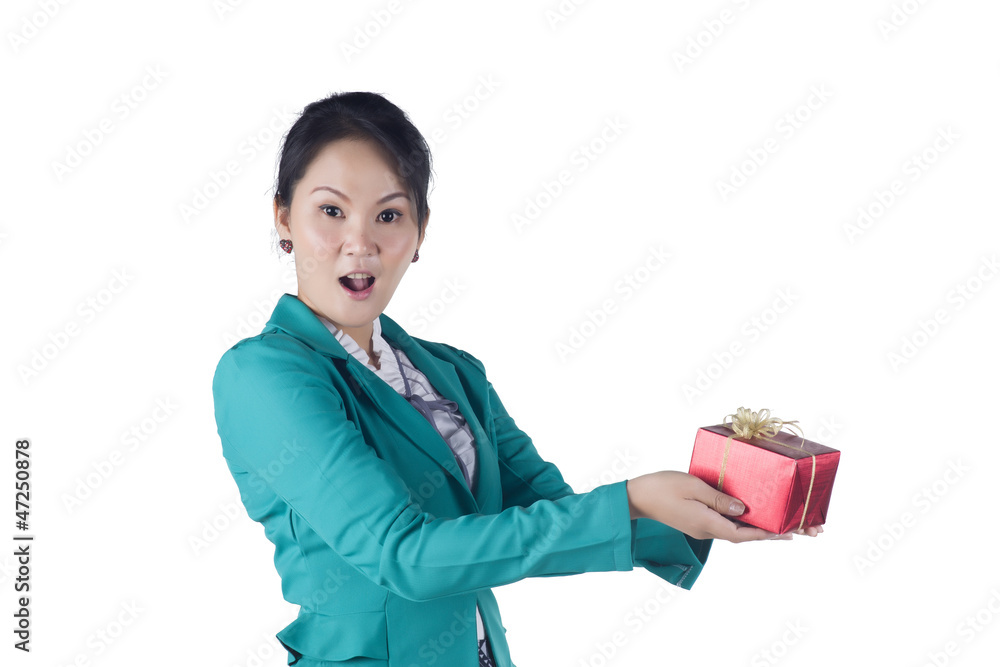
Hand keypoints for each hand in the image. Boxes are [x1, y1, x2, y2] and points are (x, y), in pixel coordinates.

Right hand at [626, 471, 823, 542]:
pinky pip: (726, 523)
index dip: (767, 534)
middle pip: (745, 535)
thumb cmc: (662, 487)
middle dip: (772, 533)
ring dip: (760, 527)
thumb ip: (719, 498)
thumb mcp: (693, 486)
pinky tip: (753, 514)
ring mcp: (702, 526)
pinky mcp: (697, 521)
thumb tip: (744, 509)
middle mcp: (707, 529)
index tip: (790, 534)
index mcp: (706, 523)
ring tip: (783, 523)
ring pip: (737, 529)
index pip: (743, 533)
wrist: (636, 497)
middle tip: (801, 531)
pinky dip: (744, 521)